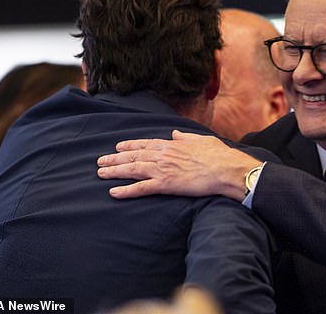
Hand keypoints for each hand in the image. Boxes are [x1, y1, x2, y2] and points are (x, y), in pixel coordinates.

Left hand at [97, 130, 261, 200]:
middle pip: (134, 156)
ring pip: (132, 170)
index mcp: (172, 144)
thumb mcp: (201, 139)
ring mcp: (163, 169)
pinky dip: (126, 190)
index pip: (145, 144)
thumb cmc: (218, 155)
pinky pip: (141, 188)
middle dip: (114, 158)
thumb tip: (174, 133)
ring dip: (114, 171)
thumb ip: (185, 137)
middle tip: (100, 161)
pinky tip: (114, 192)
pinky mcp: (166, 184)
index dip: (129, 145)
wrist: (226, 169)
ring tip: (100, 174)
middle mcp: (164, 155)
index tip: (117, 146)